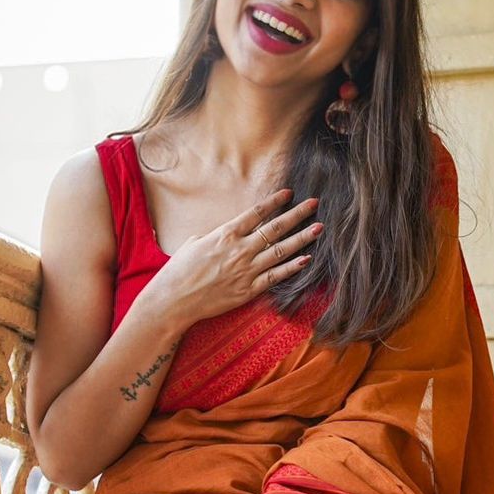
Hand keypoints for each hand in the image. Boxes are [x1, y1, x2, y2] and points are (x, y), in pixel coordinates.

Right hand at [151, 188, 322, 326]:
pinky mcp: (249, 290)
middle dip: (297, 214)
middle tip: (314, 204)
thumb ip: (218, 236)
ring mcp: (246, 270)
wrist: (174, 300)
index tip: (290, 193)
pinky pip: (276, 277)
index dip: (275, 202)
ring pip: (281, 250)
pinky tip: (307, 259)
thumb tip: (231, 233)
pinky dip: (292, 267)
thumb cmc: (180, 270)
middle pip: (275, 228)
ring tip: (319, 228)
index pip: (256, 213)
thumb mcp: (195, 242)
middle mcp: (240, 249)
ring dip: (302, 238)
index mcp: (225, 234)